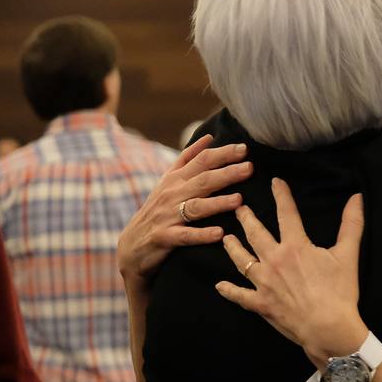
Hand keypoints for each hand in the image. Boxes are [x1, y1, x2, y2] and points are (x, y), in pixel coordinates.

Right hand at [117, 134, 252, 285]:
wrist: (132, 244)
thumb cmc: (157, 210)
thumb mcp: (169, 181)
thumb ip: (188, 159)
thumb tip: (209, 137)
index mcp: (176, 179)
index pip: (201, 161)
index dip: (222, 154)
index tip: (244, 148)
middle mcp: (172, 194)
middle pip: (203, 180)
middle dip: (227, 173)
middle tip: (249, 168)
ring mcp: (168, 215)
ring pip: (196, 206)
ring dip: (218, 203)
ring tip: (239, 200)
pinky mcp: (165, 237)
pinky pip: (186, 236)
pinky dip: (202, 235)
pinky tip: (219, 234)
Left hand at [215, 178, 367, 366]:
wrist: (328, 327)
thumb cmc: (339, 292)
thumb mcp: (348, 255)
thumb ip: (352, 224)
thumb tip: (357, 197)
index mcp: (295, 246)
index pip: (287, 214)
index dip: (281, 195)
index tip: (274, 182)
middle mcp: (274, 261)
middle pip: (256, 234)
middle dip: (247, 219)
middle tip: (239, 208)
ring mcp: (264, 283)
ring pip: (243, 260)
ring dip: (233, 248)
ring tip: (226, 238)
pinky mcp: (261, 304)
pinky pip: (240, 295)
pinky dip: (229, 290)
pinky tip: (220, 285)